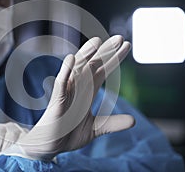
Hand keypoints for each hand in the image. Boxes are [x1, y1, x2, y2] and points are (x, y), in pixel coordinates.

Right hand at [0, 35, 134, 160]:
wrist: (50, 147)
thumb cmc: (68, 135)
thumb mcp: (96, 129)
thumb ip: (112, 123)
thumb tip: (134, 121)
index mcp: (87, 93)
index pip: (102, 71)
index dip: (114, 59)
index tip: (127, 46)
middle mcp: (78, 89)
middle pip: (92, 65)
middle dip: (105, 52)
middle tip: (119, 38)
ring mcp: (66, 93)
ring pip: (77, 70)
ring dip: (86, 55)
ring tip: (97, 41)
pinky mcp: (56, 101)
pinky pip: (60, 84)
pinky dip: (65, 71)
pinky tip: (70, 59)